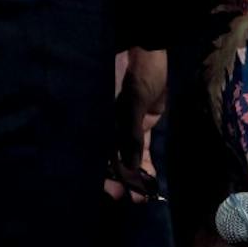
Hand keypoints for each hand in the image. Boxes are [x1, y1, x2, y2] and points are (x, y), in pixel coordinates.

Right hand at [105, 48, 166, 201]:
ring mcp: (126, 123)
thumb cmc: (133, 72)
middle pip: (112, 158)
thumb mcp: (131, 104)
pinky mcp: (142, 121)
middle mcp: (109, 124)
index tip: (112, 191)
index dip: (103, 174)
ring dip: (134, 175)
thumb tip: (130, 167)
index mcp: (100, 118)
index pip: (97, 152)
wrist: (148, 48)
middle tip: (128, 198)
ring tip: (142, 196)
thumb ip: (130, 135)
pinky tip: (151, 179)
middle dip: (119, 179)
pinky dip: (145, 162)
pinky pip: (141, 146)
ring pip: (128, 155)